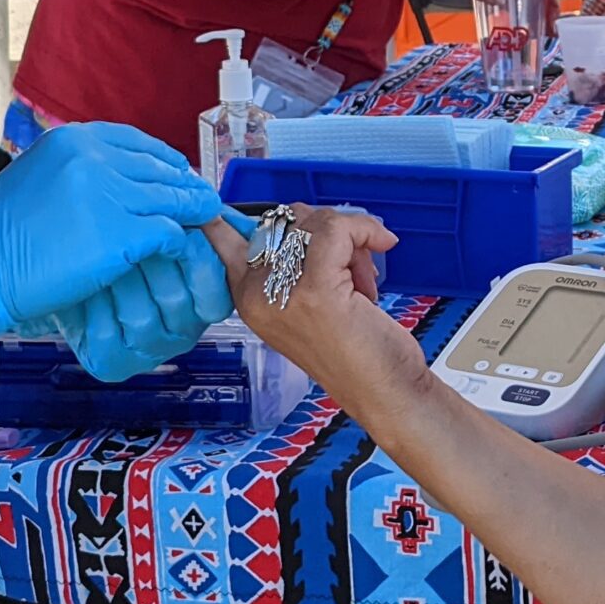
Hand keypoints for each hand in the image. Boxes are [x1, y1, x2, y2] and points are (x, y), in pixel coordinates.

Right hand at [0, 122, 238, 371]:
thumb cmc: (0, 233)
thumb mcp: (36, 176)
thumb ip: (76, 170)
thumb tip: (113, 177)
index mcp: (73, 140)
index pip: (136, 141)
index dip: (163, 159)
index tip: (177, 172)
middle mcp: (93, 158)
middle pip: (159, 168)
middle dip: (185, 184)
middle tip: (204, 199)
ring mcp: (109, 194)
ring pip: (172, 198)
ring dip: (194, 210)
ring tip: (209, 219)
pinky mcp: (120, 234)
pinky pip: (167, 232)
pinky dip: (179, 241)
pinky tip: (183, 248)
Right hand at [210, 207, 418, 408]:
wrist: (384, 392)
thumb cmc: (356, 353)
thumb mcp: (307, 305)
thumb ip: (293, 264)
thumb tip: (303, 215)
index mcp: (247, 298)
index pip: (220, 238)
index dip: (230, 215)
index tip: (238, 211)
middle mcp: (255, 295)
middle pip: (284, 220)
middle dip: (325, 230)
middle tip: (351, 265)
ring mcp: (282, 292)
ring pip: (313, 222)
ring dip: (350, 238)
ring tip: (362, 278)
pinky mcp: (314, 289)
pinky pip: (337, 229)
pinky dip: (366, 229)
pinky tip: (384, 243)